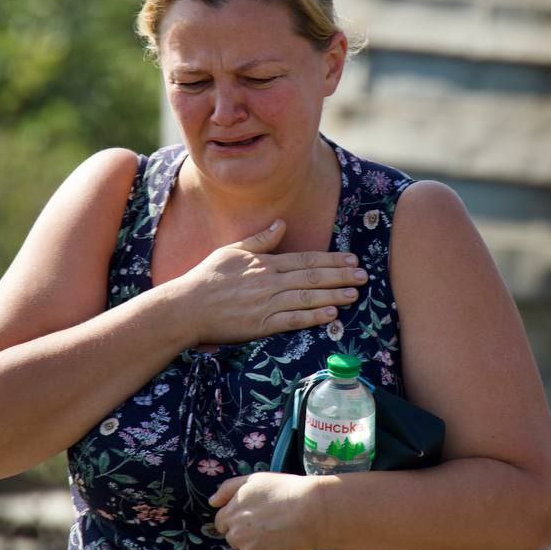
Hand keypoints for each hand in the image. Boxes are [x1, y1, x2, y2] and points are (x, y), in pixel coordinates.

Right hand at [176, 220, 367, 345]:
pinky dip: (313, 317)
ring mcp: (266, 304)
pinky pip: (292, 320)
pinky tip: (331, 315)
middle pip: (312, 277)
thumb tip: (280, 224)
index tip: (351, 259)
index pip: (305, 259)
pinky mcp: (261, 325)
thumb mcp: (232, 250)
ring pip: (307, 298)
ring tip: (354, 294)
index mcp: (264, 263)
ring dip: (333, 295)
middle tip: (363, 275)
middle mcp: (269, 282)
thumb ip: (260, 239)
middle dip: (340, 276)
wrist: (187, 307)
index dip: (331, 260)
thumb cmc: (207, 277)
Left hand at [210, 472, 324, 549]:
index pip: (221, 524)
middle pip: (232, 544)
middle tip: (264, 530)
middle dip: (244, 539)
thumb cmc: (283, 490)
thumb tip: (211, 502)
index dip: (235, 521)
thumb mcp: (253, 480)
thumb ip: (228, 489)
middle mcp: (237, 536)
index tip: (251, 519)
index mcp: (231, 514)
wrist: (310, 509)